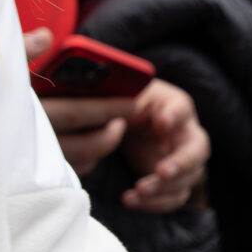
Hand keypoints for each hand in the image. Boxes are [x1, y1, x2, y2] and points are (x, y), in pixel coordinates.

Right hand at [24, 29, 129, 176]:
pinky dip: (77, 162)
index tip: (134, 101)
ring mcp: (24, 164)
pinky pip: (59, 174)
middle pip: (84, 144)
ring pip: (74, 162)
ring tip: (111, 130)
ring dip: (97, 149)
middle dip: (111, 132)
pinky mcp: (22, 175)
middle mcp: (25, 143)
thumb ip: (19, 50)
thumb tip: (46, 36)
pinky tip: (84, 148)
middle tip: (127, 117)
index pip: (78, 112)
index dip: (109, 107)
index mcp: (24, 113)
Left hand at [27, 30, 207, 209]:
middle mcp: (182, 133)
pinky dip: (155, 202)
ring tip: (137, 191)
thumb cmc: (115, 99)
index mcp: (170, 105)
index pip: (182, 109)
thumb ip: (101, 78)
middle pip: (197, 151)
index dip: (174, 117)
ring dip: (165, 188)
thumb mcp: (112, 86)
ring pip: (187, 180)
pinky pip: (172, 198)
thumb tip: (55, 49)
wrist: (119, 118)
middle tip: (159, 172)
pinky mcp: (167, 181)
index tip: (158, 122)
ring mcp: (178, 159)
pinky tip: (131, 198)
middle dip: (181, 163)